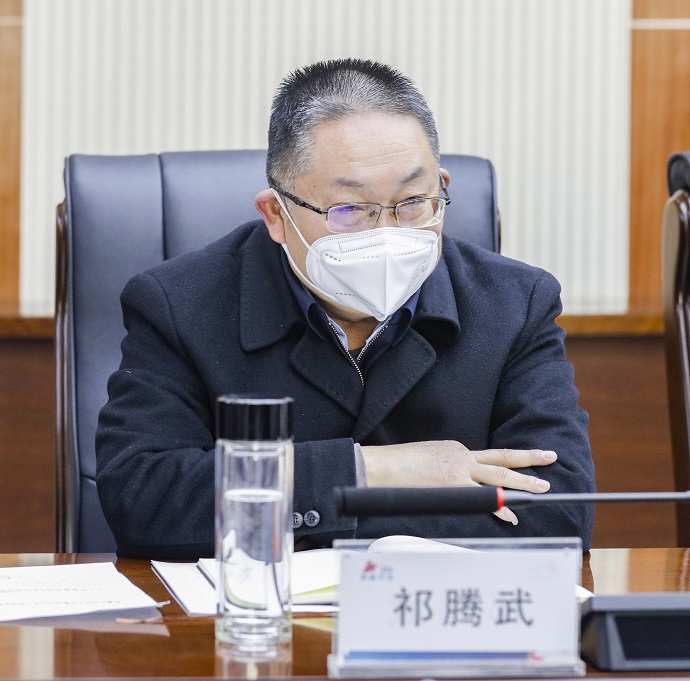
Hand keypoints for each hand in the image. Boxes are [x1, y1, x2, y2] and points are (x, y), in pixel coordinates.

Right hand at [360, 440, 556, 524]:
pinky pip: (484, 497)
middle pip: (501, 458)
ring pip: (499, 475)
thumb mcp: (426, 459)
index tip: (520, 465)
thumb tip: (450, 482)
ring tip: (543, 487)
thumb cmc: (396, 466)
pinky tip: (512, 515)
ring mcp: (459, 471)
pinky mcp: (453, 486)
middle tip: (549, 459)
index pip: (488, 458)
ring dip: (523, 482)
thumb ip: (444, 468)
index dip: (507, 464)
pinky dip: (501, 506)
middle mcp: (461, 456)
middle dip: (528, 460)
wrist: (380, 465)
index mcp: (454, 449)